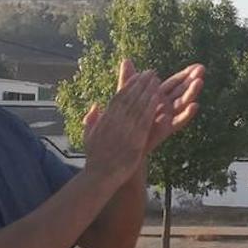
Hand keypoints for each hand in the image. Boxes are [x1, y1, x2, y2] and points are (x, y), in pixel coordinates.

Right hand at [82, 70, 161, 185]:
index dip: (129, 85)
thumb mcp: (89, 135)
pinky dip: (151, 107)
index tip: (137, 75)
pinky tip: (158, 98)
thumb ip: (92, 119)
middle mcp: (114, 121)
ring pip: (138, 105)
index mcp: (105, 119)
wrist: (100, 175)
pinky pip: (144, 120)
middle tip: (151, 72)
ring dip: (148, 91)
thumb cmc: (95, 158)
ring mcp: (125, 130)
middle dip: (141, 83)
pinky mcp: (135, 139)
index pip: (118, 97)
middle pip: (130, 97)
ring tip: (157, 80)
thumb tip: (95, 105)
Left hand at [113, 59, 203, 151]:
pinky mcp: (166, 128)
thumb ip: (128, 79)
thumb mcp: (125, 95)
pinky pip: (179, 121)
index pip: (176, 82)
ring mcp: (168, 116)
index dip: (186, 74)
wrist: (122, 143)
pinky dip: (187, 114)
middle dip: (193, 80)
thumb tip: (126, 59)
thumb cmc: (124, 120)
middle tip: (203, 69)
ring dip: (192, 93)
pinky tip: (195, 106)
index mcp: (158, 96)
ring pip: (183, 103)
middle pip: (183, 91)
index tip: (198, 65)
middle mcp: (166, 105)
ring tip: (200, 82)